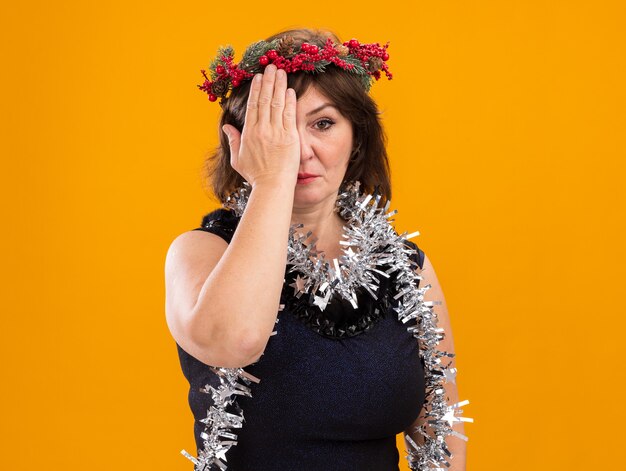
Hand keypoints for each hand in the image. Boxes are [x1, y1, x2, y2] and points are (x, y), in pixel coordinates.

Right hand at [222, 64, 299, 187]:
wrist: (272, 186)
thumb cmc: (256, 176)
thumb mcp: (238, 159)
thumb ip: (233, 141)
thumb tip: (228, 127)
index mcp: (249, 133)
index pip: (253, 105)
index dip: (256, 89)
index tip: (259, 77)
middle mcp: (262, 130)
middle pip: (265, 99)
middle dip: (268, 81)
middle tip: (271, 67)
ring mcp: (276, 133)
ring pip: (277, 103)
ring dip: (279, 85)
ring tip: (281, 72)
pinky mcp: (290, 137)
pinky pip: (289, 115)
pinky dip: (289, 101)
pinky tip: (290, 90)